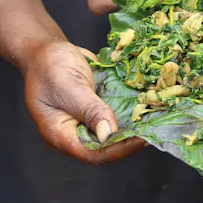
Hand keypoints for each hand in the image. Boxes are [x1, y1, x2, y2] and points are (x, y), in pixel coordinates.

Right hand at [21, 38, 145, 163]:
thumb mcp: (69, 87)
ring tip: (157, 123)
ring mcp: (85, 121)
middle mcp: (74, 133)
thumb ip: (91, 110)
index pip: (93, 153)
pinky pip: (113, 117)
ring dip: (133, 128)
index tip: (142, 140)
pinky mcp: (94, 109)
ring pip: (112, 133)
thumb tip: (110, 133)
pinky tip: (148, 109)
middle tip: (156, 132)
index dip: (118, 149)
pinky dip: (129, 114)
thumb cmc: (49, 67)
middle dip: (129, 141)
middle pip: (105, 147)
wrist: (46, 49)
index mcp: (60, 135)